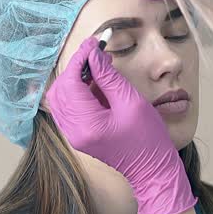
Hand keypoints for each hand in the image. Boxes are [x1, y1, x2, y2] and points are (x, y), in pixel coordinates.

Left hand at [46, 36, 196, 213]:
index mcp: (86, 125)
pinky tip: (97, 83)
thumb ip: (108, 77)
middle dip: (76, 68)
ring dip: (76, 78)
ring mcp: (74, 135)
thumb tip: (94, 53)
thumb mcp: (131, 101)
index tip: (94, 43)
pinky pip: (69, 108)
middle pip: (60, 89)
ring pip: (61, 98)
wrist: (152, 169)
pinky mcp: (79, 135)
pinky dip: (79, 92)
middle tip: (97, 53)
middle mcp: (74, 132)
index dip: (80, 59)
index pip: (70, 83)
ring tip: (99, 67)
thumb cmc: (148, 138)